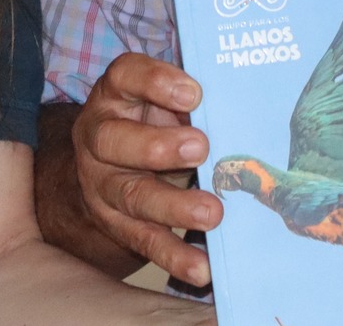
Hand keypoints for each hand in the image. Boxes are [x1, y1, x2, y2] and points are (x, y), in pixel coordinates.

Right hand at [70, 52, 223, 285]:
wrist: (106, 168)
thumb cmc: (151, 121)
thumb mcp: (161, 102)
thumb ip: (188, 102)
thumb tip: (242, 103)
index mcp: (114, 95)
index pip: (124, 76)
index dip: (155, 82)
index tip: (193, 93)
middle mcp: (100, 137)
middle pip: (114, 141)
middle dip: (157, 147)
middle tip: (201, 148)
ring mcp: (104, 185)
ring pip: (132, 196)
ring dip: (173, 206)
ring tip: (212, 213)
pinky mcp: (118, 225)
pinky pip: (145, 241)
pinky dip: (175, 256)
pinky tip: (203, 267)